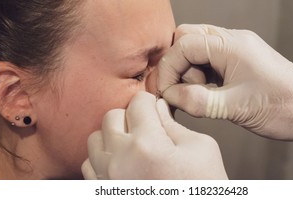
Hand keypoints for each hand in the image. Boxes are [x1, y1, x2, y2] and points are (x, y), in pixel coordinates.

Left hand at [81, 91, 227, 179]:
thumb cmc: (202, 189)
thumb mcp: (200, 148)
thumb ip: (173, 123)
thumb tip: (157, 108)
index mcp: (147, 145)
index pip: (137, 102)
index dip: (150, 102)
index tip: (155, 109)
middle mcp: (120, 161)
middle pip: (111, 116)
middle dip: (130, 117)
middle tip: (147, 128)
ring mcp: (107, 179)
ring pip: (96, 139)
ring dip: (113, 137)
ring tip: (134, 147)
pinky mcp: (102, 191)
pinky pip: (89, 164)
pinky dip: (104, 159)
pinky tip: (124, 163)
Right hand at [158, 24, 292, 142]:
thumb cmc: (279, 107)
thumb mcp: (233, 108)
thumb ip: (196, 100)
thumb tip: (169, 95)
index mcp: (231, 45)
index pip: (184, 43)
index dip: (169, 67)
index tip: (166, 91)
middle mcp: (232, 39)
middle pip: (187, 37)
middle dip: (178, 64)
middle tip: (185, 89)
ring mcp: (236, 47)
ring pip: (197, 46)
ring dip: (190, 69)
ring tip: (202, 93)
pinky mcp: (239, 57)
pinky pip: (209, 57)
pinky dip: (201, 72)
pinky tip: (210, 90)